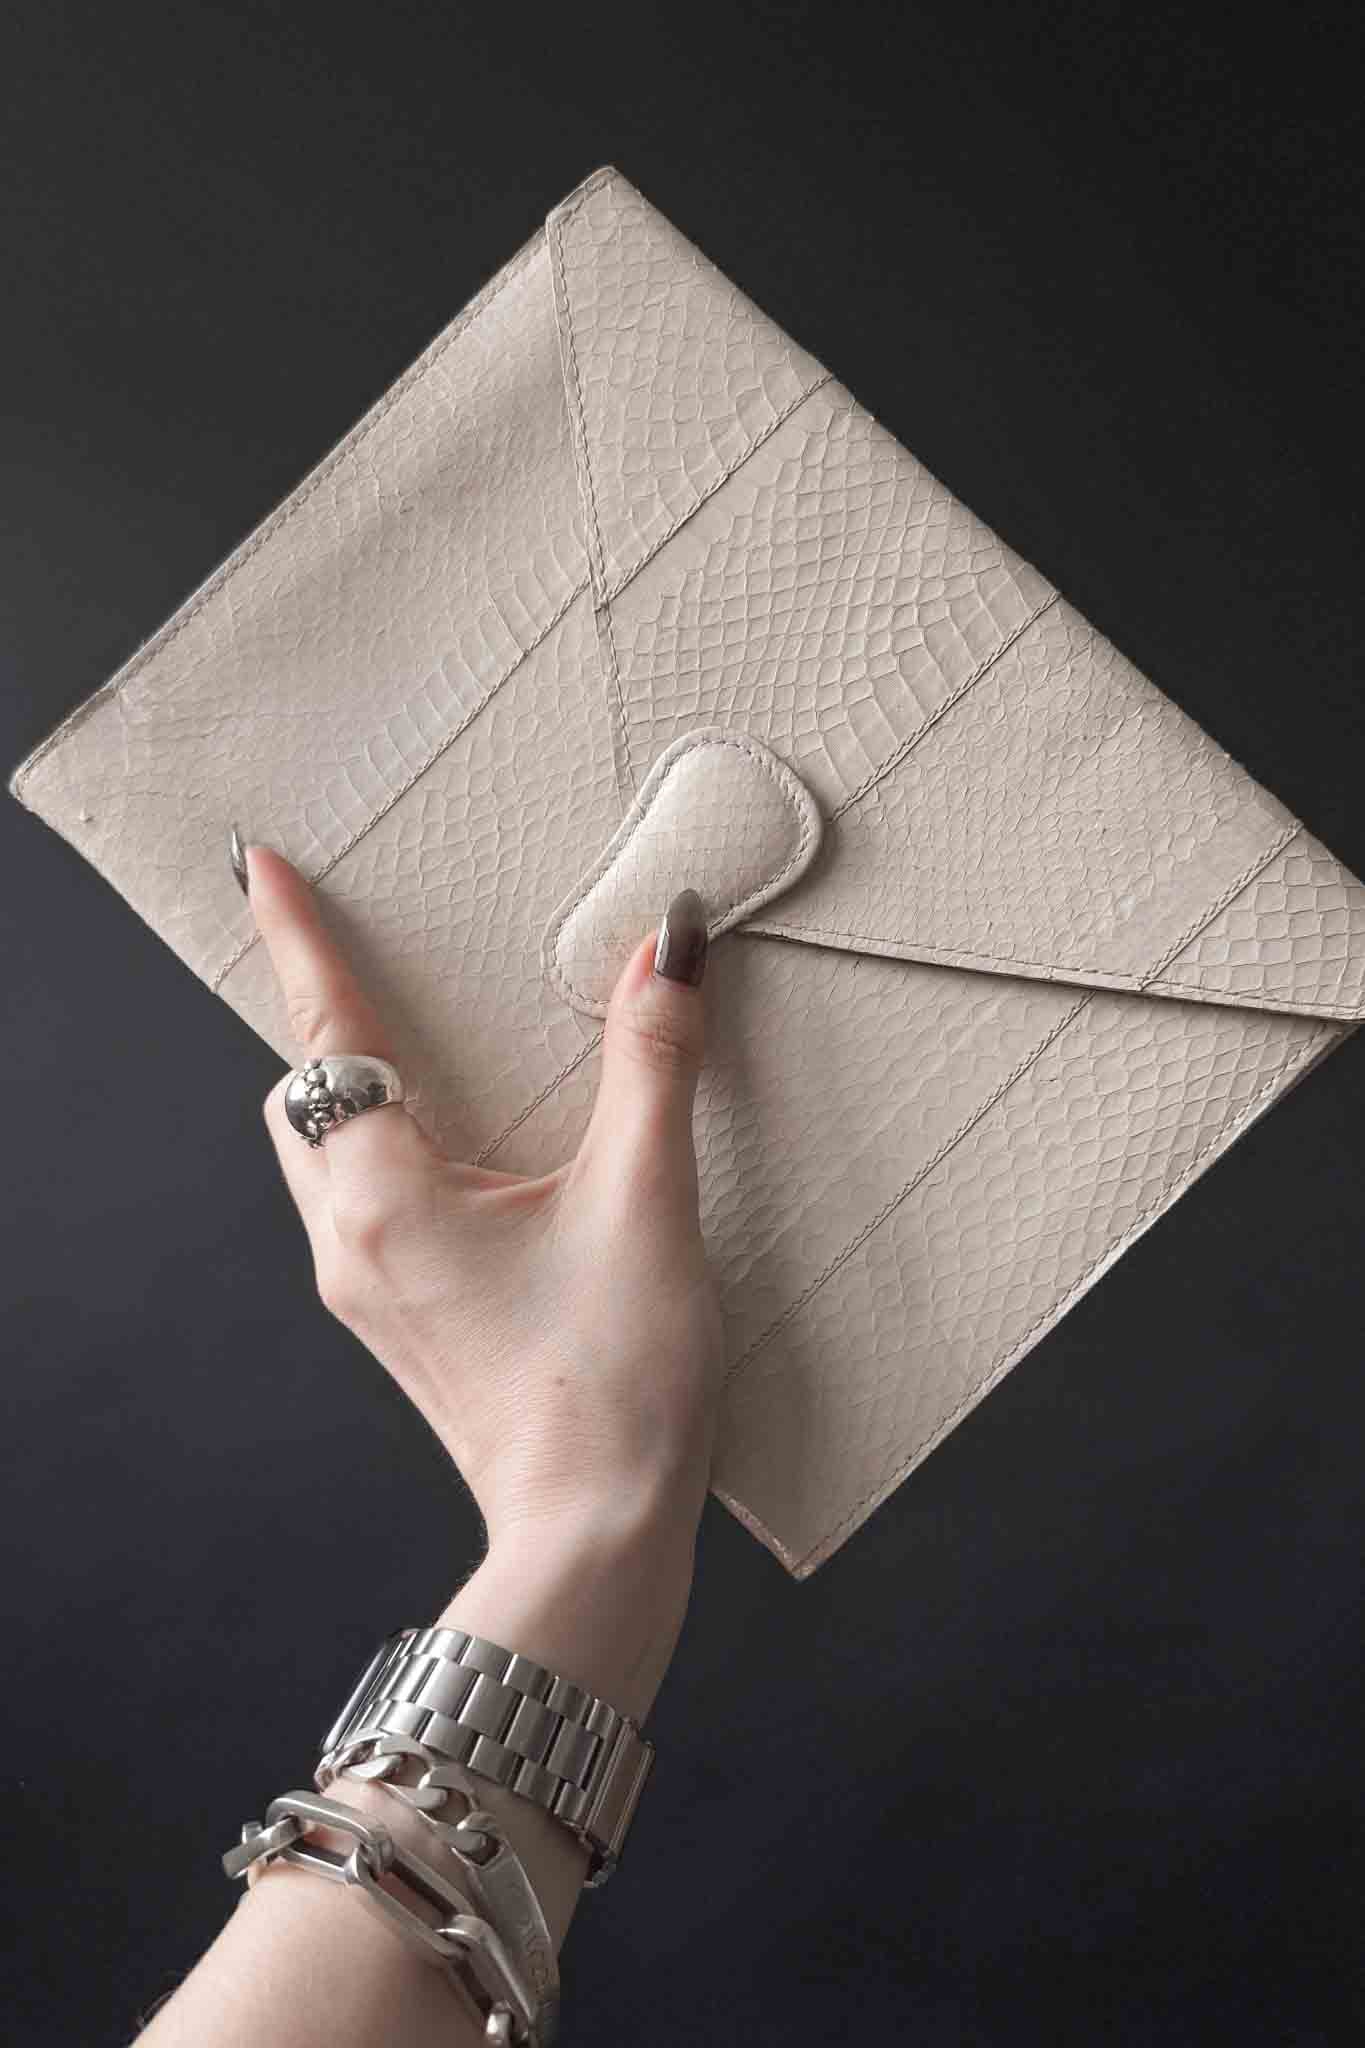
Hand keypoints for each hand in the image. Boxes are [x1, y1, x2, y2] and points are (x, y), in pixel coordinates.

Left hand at [243, 836, 721, 1583]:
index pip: (325, 1034)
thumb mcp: (646, 1203)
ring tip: (418, 1046)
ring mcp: (369, 1291)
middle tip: (362, 955)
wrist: (595, 1533)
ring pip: (326, 1159)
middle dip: (322, 1021)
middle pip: (302, 1099)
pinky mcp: (403, 1323)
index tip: (263, 866)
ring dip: (356, 1092)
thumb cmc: (611, 1383)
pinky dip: (390, 1152)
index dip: (297, 940)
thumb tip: (666, 954)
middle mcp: (353, 1241)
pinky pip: (364, 1207)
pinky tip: (467, 1155)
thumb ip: (653, 1064)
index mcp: (389, 1196)